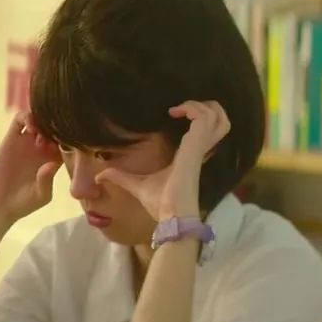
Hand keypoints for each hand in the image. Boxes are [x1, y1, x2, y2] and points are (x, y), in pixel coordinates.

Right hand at [0, 112, 63, 225]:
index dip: (73, 137)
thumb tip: (50, 165)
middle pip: (56, 126)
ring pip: (40, 120)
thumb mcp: (41, 195)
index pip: (70, 140)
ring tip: (41, 133)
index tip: (71, 142)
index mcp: (56, 159)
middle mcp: (43, 148)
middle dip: (59, 126)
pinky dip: (27, 117)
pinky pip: (20, 120)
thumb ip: (47, 181)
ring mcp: (27, 142)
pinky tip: (31, 126)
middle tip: (55, 135)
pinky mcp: (11, 139)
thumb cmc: (24, 203)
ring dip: (44, 120)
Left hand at [95, 101, 230, 221]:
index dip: (198, 116)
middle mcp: (199, 149)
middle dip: (208, 107)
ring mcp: (200, 147)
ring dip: (202, 106)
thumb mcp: (137, 185)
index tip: (174, 113)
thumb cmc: (161, 204)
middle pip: (221, 120)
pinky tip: (175, 112)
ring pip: (217, 116)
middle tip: (185, 108)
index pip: (208, 130)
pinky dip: (192, 109)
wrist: (171, 216)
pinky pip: (203, 119)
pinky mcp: (196, 147)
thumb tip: (100, 176)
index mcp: (191, 155)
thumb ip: (121, 177)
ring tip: (182, 108)